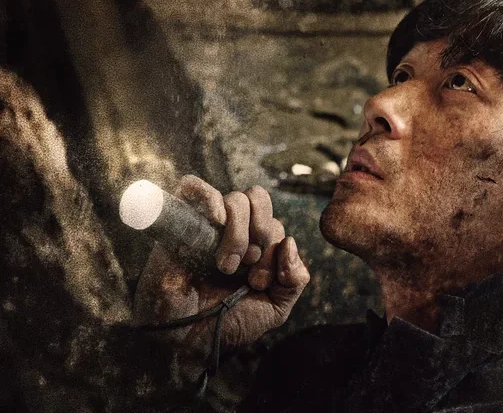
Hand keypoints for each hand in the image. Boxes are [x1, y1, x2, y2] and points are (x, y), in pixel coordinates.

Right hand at [132, 175, 309, 378]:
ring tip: (226, 265)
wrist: (188, 343)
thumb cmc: (228, 325)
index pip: (275, 223)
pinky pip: (191, 187)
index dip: (274, 249)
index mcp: (254, 244)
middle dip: (262, 231)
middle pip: (258, 198)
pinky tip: (215, 222)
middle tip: (248, 264)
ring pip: (235, 199)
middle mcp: (231, 230)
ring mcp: (206, 226)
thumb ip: (294, 279)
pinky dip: (208, 197)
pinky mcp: (179, 225)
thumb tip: (289, 242)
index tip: (259, 282)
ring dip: (238, 233)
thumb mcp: (275, 307)